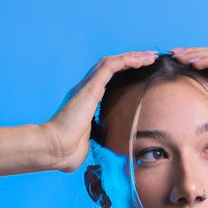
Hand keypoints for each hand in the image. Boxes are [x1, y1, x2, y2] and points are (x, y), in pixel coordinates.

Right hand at [42, 51, 157, 172]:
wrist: (56, 148)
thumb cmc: (68, 152)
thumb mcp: (89, 144)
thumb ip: (98, 141)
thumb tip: (109, 150)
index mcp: (86, 101)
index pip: (108, 79)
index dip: (125, 72)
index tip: (142, 71)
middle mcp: (86, 89)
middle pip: (112, 66)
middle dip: (133, 59)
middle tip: (151, 58)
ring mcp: (87, 86)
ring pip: (113, 62)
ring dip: (133, 57)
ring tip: (151, 56)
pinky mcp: (91, 86)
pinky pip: (112, 66)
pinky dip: (128, 61)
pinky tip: (142, 61)